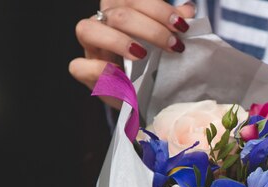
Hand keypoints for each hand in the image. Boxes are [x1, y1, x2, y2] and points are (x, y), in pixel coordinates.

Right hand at [69, 0, 194, 104]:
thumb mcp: (165, 44)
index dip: (158, 9)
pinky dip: (99, 70)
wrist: (143, 96)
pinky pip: (79, 66)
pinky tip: (121, 76)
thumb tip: (188, 11)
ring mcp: (90, 47)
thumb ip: (172, 26)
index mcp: (120, 9)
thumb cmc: (153, 65)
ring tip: (142, 56)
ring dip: (118, 41)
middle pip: (117, 14)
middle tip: (173, 46)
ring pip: (88, 29)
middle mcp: (102, 23)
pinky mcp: (84, 72)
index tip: (182, 26)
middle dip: (150, 29)